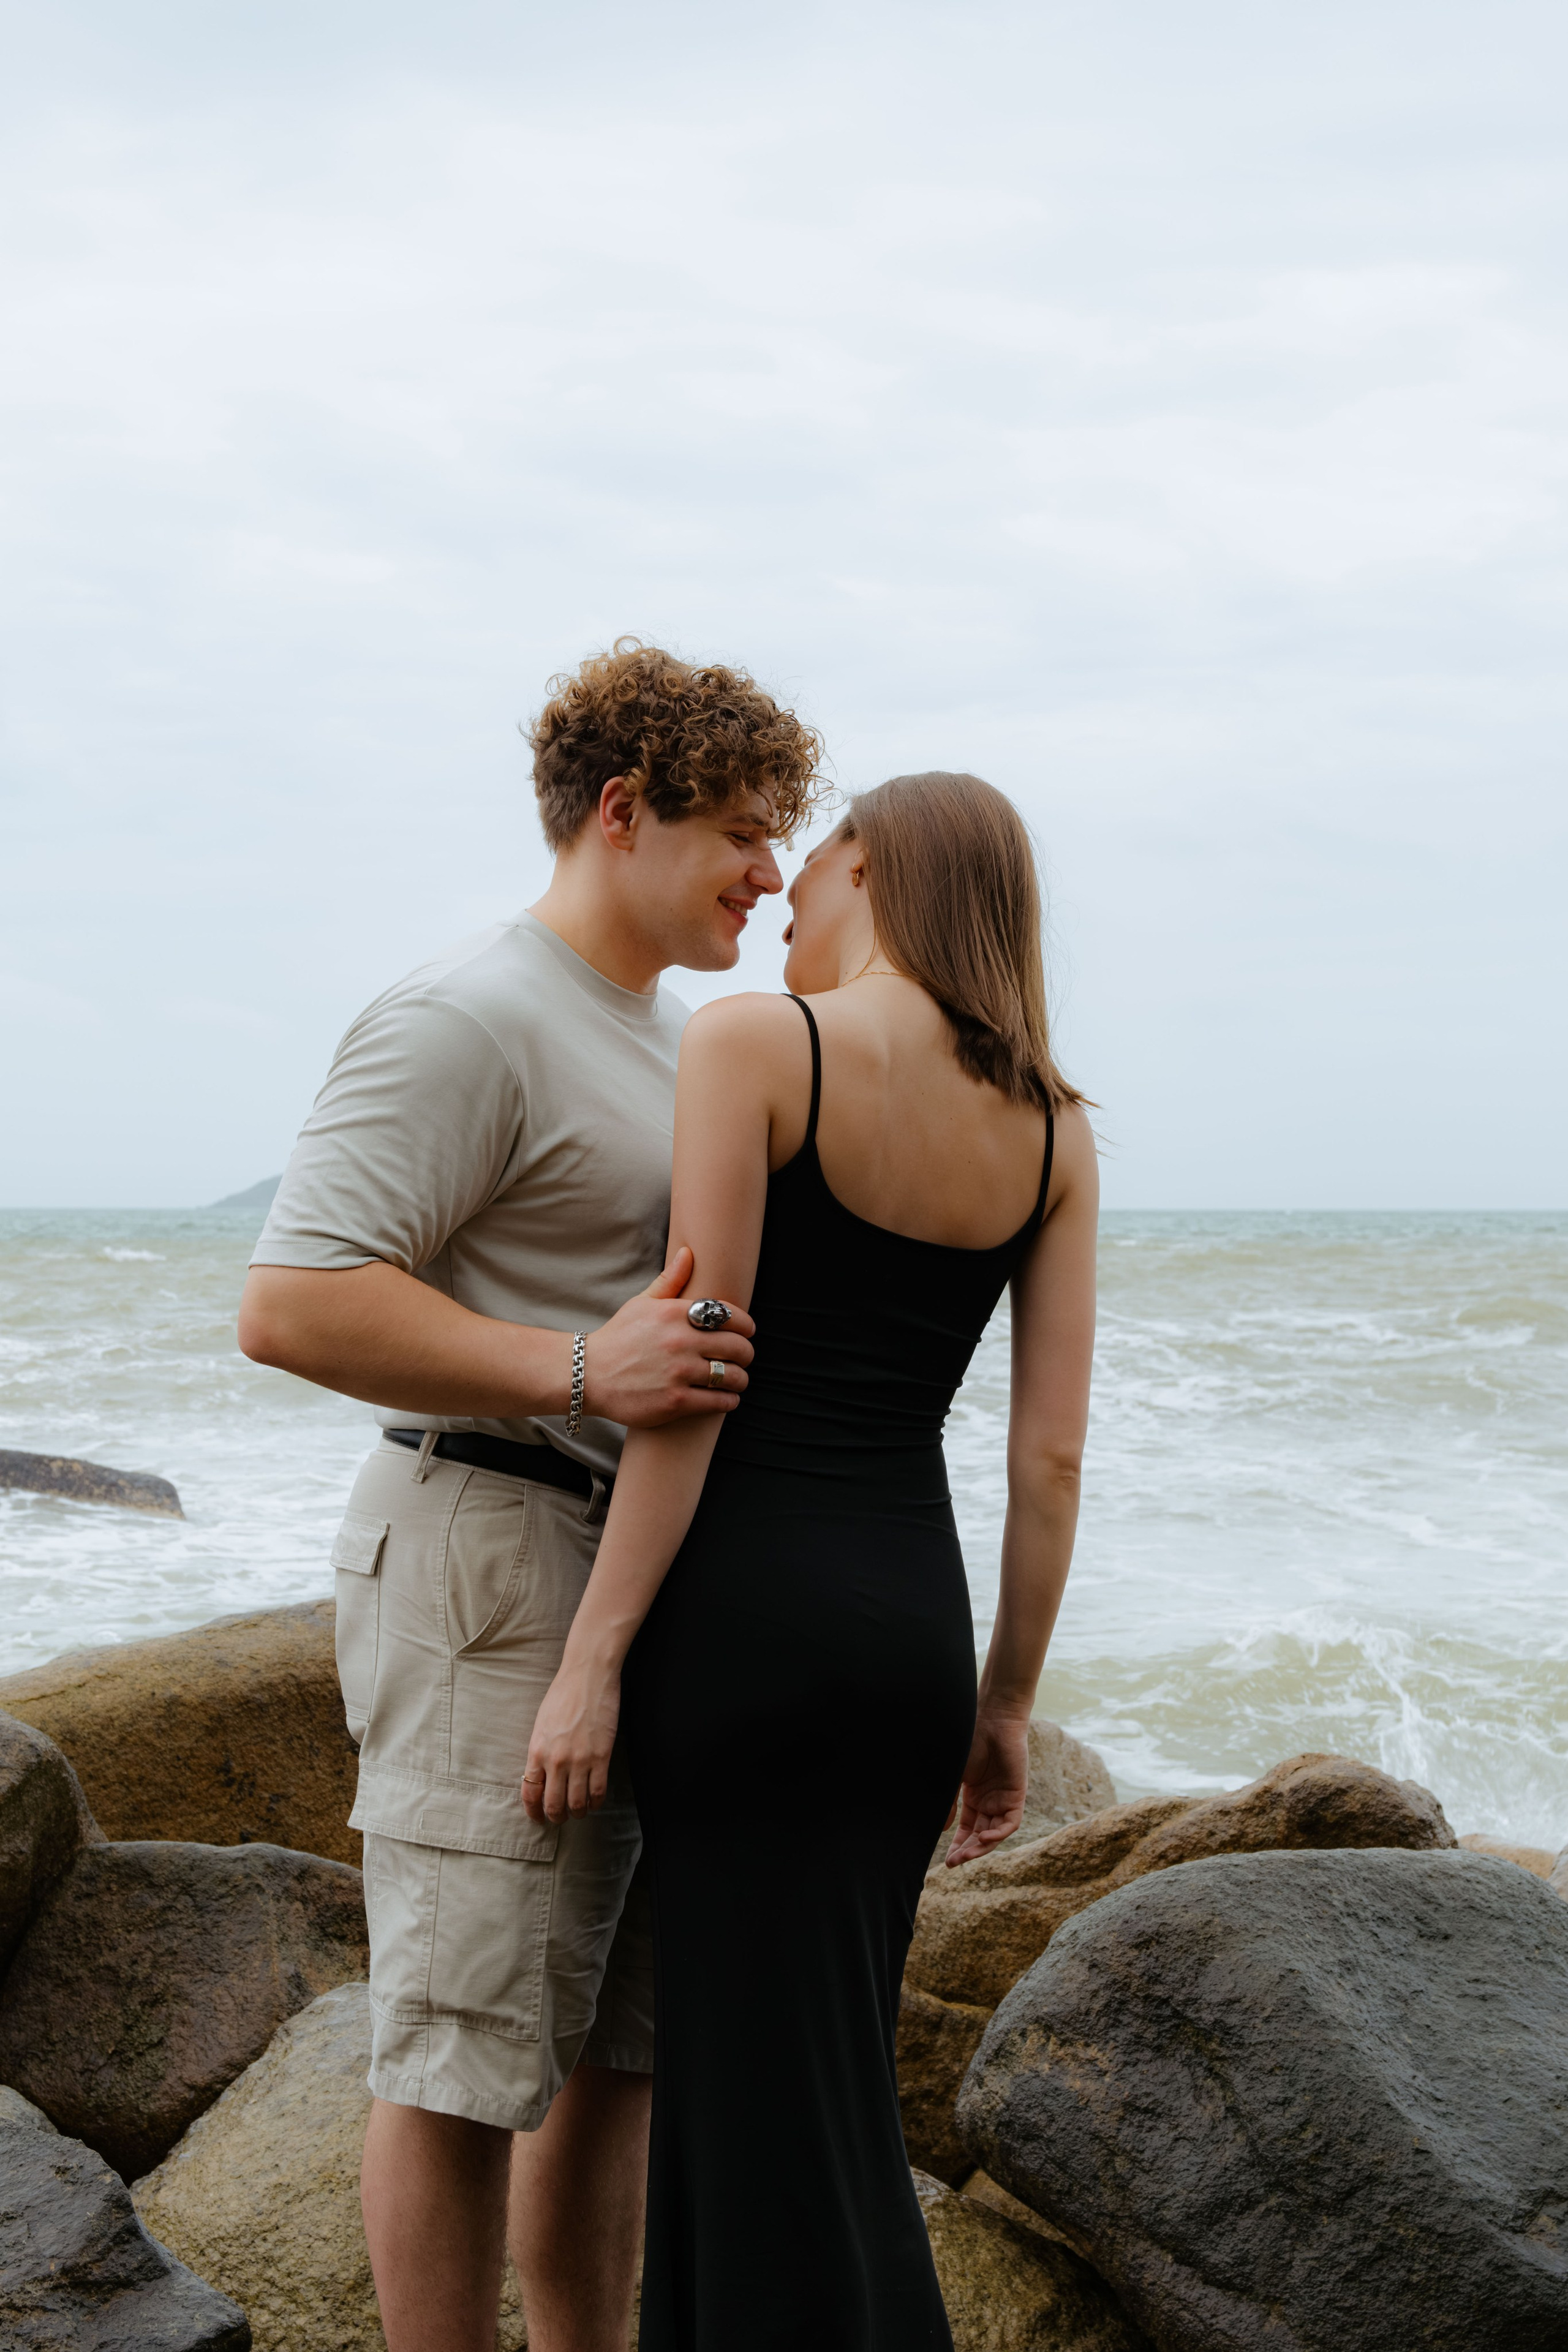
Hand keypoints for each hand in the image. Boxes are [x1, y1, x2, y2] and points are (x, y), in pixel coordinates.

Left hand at [522, 1656, 621, 1823]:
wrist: (588, 1676)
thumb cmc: (563, 1694)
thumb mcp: (541, 1724)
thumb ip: (540, 1751)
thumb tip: (542, 1775)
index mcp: (537, 1751)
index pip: (530, 1793)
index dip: (534, 1811)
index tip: (538, 1818)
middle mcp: (555, 1760)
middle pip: (553, 1804)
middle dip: (556, 1817)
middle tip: (560, 1819)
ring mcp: (580, 1760)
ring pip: (577, 1803)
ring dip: (578, 1812)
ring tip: (579, 1812)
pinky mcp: (601, 1756)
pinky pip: (598, 1791)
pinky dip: (596, 1802)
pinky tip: (595, 1802)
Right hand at [583, 1249, 754, 1427]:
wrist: (588, 1375)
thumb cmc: (618, 1338)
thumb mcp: (641, 1304)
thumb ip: (670, 1281)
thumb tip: (688, 1253)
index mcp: (674, 1313)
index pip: (729, 1315)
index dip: (746, 1325)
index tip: (747, 1332)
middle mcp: (679, 1341)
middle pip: (737, 1347)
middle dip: (746, 1353)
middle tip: (744, 1358)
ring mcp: (679, 1373)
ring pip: (732, 1375)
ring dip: (740, 1378)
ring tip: (737, 1379)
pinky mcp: (676, 1401)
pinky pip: (719, 1401)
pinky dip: (729, 1399)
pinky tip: (727, 1397)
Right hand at [943, 1711, 1028, 1865]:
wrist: (991, 1720)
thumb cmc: (969, 1742)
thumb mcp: (954, 1777)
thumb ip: (949, 1803)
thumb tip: (943, 1830)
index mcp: (974, 1797)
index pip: (967, 1829)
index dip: (958, 1846)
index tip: (947, 1861)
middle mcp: (989, 1802)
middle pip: (980, 1836)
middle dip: (967, 1851)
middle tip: (953, 1863)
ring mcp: (1003, 1799)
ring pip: (995, 1833)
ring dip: (981, 1847)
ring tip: (966, 1856)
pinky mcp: (1017, 1795)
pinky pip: (1010, 1822)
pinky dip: (998, 1833)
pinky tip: (984, 1838)